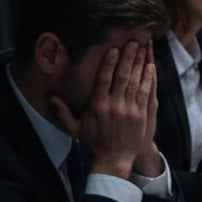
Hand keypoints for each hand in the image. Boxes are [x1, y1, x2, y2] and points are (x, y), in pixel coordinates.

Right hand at [51, 40, 154, 179]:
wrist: (114, 159)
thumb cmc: (95, 142)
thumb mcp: (76, 128)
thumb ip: (63, 112)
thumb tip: (50, 98)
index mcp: (98, 106)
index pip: (104, 79)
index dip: (110, 63)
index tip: (114, 49)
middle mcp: (114, 106)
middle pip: (122, 77)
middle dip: (128, 58)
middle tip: (133, 42)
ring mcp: (130, 110)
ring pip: (136, 82)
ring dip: (140, 64)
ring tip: (143, 49)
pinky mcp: (142, 115)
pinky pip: (146, 93)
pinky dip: (149, 79)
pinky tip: (151, 67)